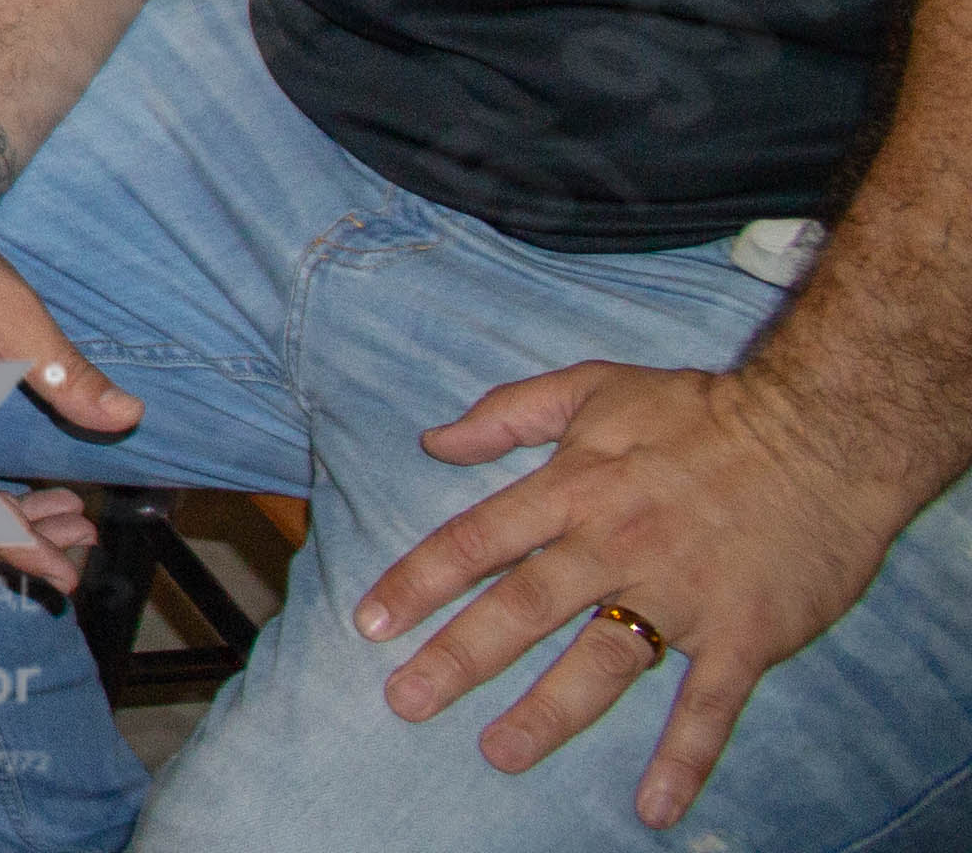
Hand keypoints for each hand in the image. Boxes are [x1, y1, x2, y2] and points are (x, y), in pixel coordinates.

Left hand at [356, 362, 898, 827]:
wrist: (825, 434)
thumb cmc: (703, 410)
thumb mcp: (594, 388)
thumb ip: (508, 414)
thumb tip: (433, 440)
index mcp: (573, 489)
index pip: (476, 541)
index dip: (419, 584)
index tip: (370, 625)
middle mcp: (615, 545)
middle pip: (521, 609)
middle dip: (459, 658)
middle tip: (406, 701)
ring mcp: (679, 594)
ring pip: (600, 660)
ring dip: (549, 712)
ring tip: (500, 753)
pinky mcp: (743, 634)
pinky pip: (708, 705)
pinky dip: (684, 757)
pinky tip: (655, 806)